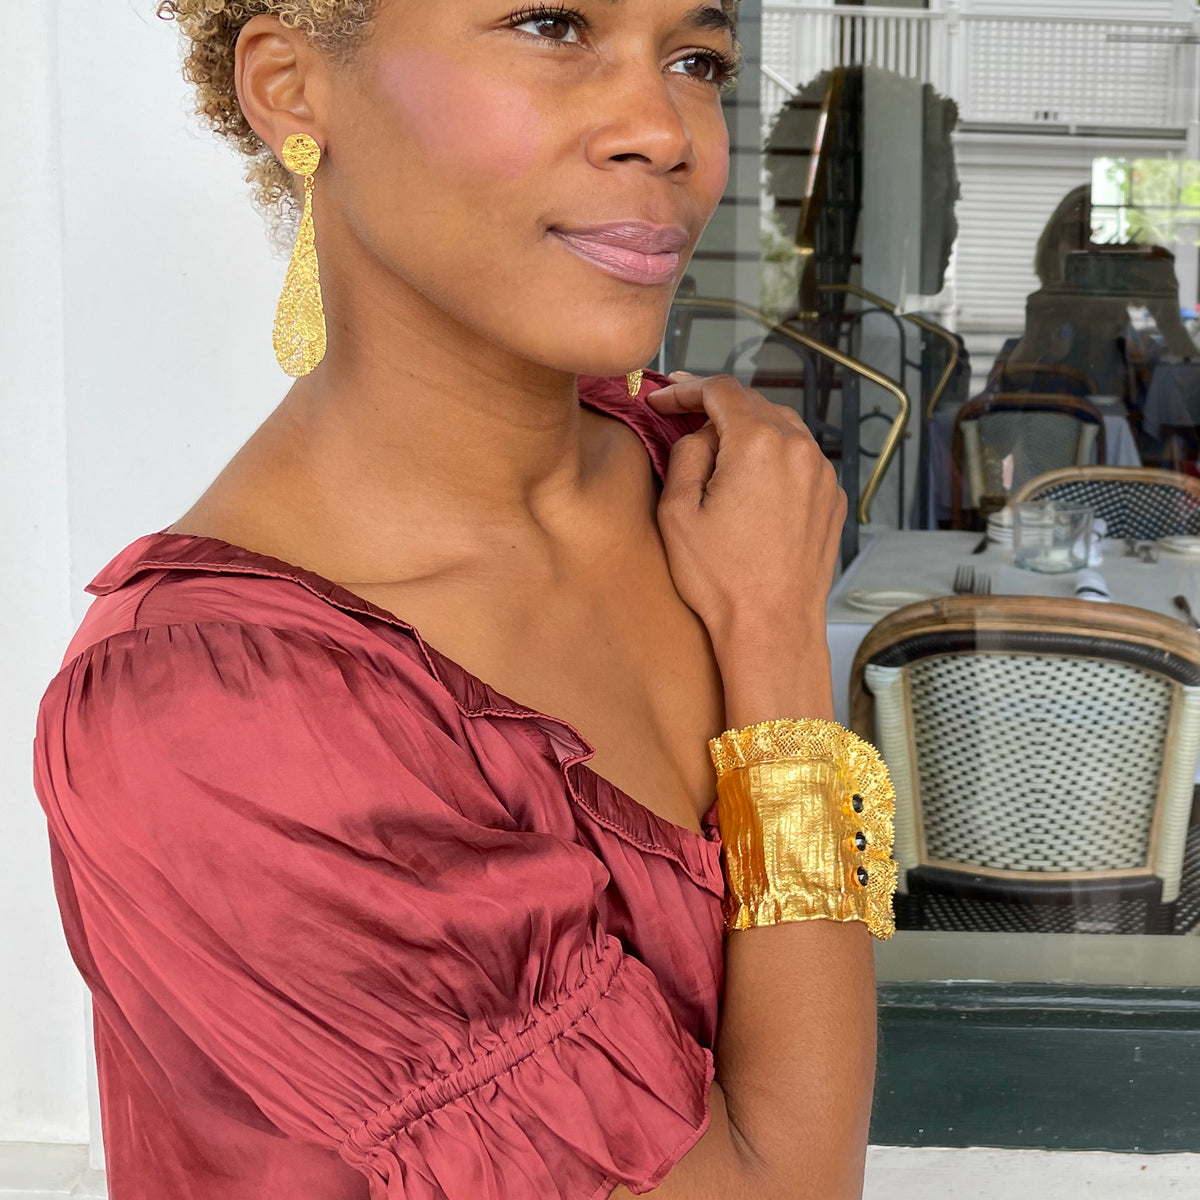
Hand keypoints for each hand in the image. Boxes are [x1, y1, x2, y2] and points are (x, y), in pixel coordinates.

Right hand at [647, 372, 845, 665]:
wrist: (773, 628)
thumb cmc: (722, 580)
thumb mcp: (677, 513)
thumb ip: (684, 453)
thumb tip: (700, 433)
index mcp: (757, 444)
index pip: (720, 390)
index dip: (686, 387)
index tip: (663, 399)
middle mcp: (798, 449)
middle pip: (753, 404)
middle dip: (716, 407)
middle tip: (682, 417)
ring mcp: (822, 473)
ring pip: (781, 428)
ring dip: (747, 429)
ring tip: (717, 449)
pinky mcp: (832, 498)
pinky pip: (800, 459)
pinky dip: (774, 457)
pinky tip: (751, 481)